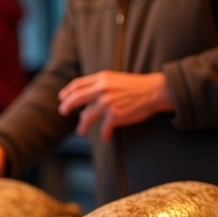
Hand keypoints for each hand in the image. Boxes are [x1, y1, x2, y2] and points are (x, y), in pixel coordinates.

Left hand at [57, 70, 173, 140]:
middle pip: (76, 99)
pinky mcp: (116, 115)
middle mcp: (102, 90)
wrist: (155, 91)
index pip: (77, 84)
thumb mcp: (115, 79)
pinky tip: (105, 138)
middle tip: (63, 112)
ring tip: (81, 132)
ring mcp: (108, 103)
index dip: (67, 92)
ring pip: (86, 117)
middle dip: (67, 107)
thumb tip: (85, 93)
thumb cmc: (136, 86)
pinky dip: (104, 135)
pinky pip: (104, 129)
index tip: (62, 98)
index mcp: (102, 79)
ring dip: (82, 126)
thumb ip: (100, 84)